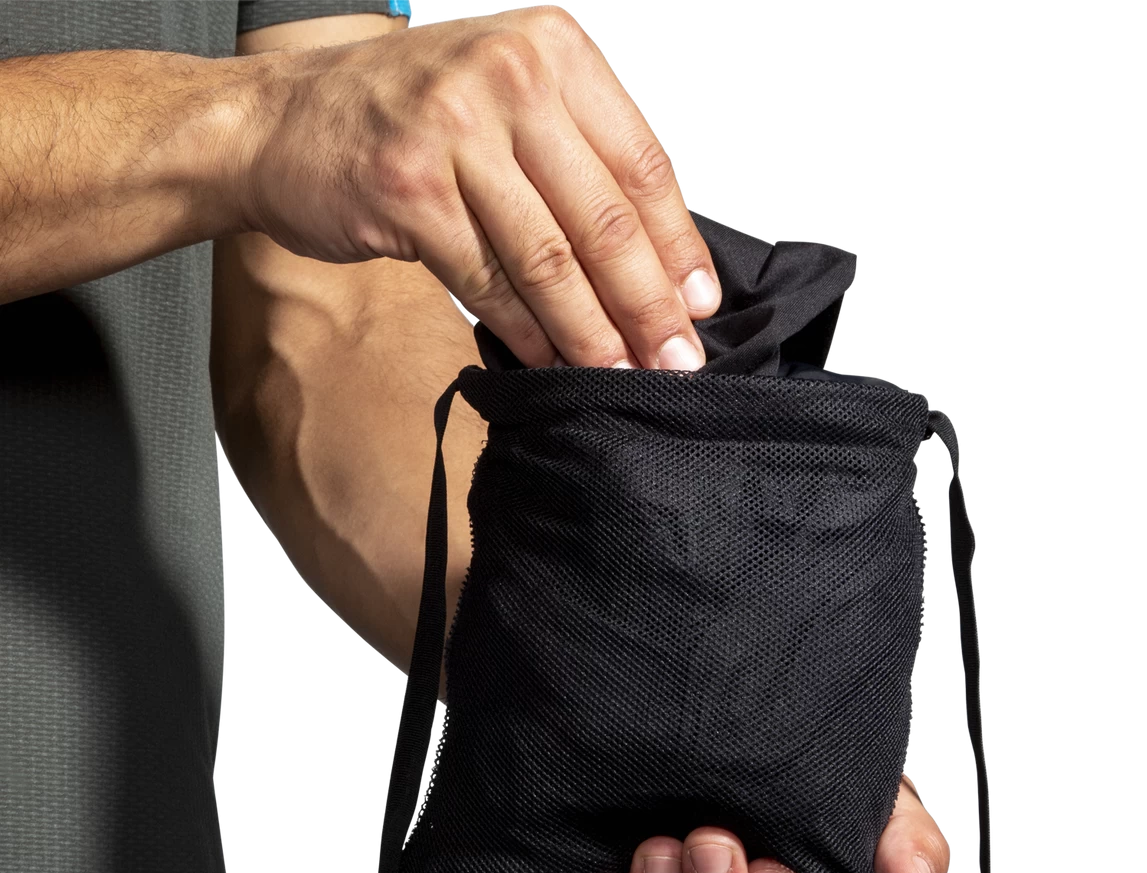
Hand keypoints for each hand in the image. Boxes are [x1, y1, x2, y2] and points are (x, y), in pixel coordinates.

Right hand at [242, 6, 719, 369]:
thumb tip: (654, 263)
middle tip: (675, 360)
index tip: (698, 304)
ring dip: (593, 332)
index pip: (642, 163)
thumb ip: (575, 162)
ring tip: (622, 374)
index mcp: (550, 50)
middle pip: (604, 217)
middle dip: (648, 304)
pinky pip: (490, 283)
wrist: (276, 122)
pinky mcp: (411, 192)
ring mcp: (455, 132)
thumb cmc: (398, 118)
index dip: (677, 245)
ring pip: (551, 259)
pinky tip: (552, 363)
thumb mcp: (503, 104)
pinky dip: (528, 335)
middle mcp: (508, 78)